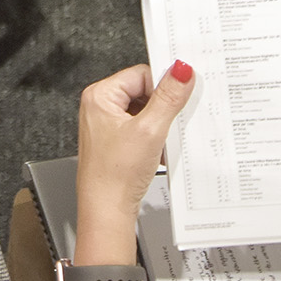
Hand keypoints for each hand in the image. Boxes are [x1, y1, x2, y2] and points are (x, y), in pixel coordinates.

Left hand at [73, 63, 194, 261]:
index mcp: (100, 95)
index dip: (162, 87)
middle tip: (170, 124)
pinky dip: (153, 137)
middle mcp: (99, 107)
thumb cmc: (115, 174)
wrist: (107, 210)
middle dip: (161, 109)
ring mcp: (106, 125)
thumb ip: (168, 97)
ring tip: (160, 142)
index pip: (141, 74)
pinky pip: (140, 128)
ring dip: (159, 125)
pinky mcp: (115, 141)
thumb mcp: (150, 130)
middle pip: (143, 92)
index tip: (179, 98)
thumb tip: (181, 70)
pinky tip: (157, 151)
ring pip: (144, 112)